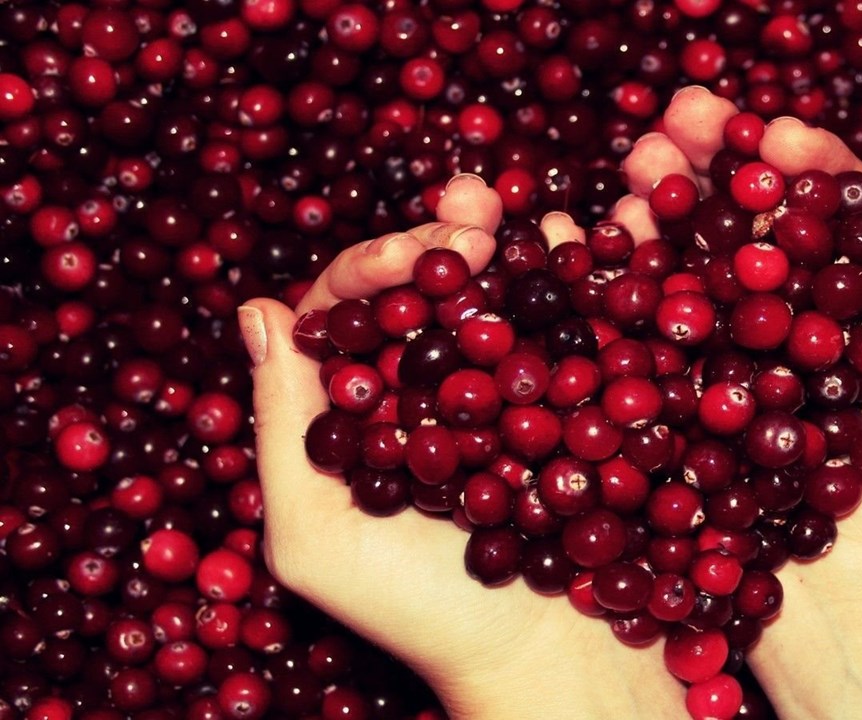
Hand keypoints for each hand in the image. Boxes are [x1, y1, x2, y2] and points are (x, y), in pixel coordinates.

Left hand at [237, 180, 685, 719]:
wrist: (549, 658)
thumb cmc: (424, 617)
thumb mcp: (318, 539)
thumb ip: (281, 430)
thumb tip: (256, 310)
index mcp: (357, 411)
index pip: (348, 313)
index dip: (373, 269)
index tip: (412, 256)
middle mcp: (428, 391)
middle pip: (424, 293)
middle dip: (445, 241)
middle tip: (474, 210)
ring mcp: (504, 390)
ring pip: (495, 296)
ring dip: (506, 242)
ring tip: (520, 211)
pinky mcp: (572, 400)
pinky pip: (566, 326)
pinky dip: (572, 277)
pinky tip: (575, 239)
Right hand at [617, 87, 861, 718]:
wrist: (859, 600)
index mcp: (855, 295)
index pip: (821, 206)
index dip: (793, 160)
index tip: (765, 132)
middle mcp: (784, 316)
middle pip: (741, 221)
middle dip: (707, 160)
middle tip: (676, 114)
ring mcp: (724, 356)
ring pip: (684, 262)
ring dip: (654, 202)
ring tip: (635, 161)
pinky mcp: (673, 399)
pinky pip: (636, 329)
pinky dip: (608, 276)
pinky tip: (583, 230)